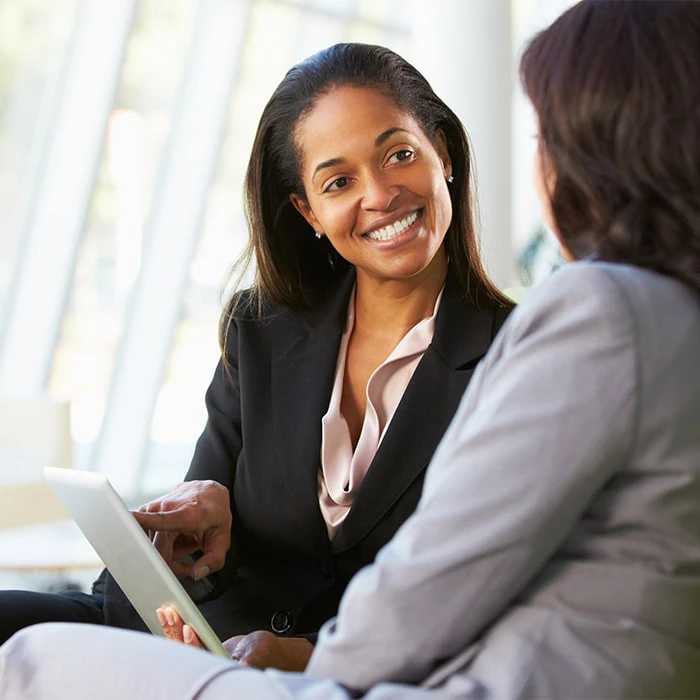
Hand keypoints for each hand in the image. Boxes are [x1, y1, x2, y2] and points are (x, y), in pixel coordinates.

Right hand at [134, 480, 231, 579]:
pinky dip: (163, 542)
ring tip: (187, 539)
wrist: (209, 490)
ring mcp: (154, 507)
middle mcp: (166, 508)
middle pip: (157, 550)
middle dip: (174, 561)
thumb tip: (196, 574)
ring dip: (171, 550)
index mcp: (186, 514)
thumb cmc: (216, 513)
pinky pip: (149, 537)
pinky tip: (177, 536)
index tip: (124, 525)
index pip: (159, 520)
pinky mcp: (147, 510)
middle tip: (192, 555)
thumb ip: (214, 560)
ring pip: (154, 546)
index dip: (141, 523)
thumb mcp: (223, 538)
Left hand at [156, 607, 313, 670]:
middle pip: (184, 652)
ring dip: (172, 629)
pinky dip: (177, 628)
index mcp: (218, 668)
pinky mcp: (200, 651)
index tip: (188, 628)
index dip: (192, 644)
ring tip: (165, 612)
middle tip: (168, 613)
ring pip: (181, 646)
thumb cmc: (264, 655)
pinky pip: (184, 641)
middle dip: (175, 632)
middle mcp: (206, 666)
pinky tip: (170, 619)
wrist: (264, 653)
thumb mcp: (260, 653)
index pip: (200, 658)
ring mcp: (202, 659)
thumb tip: (246, 665)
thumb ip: (252, 659)